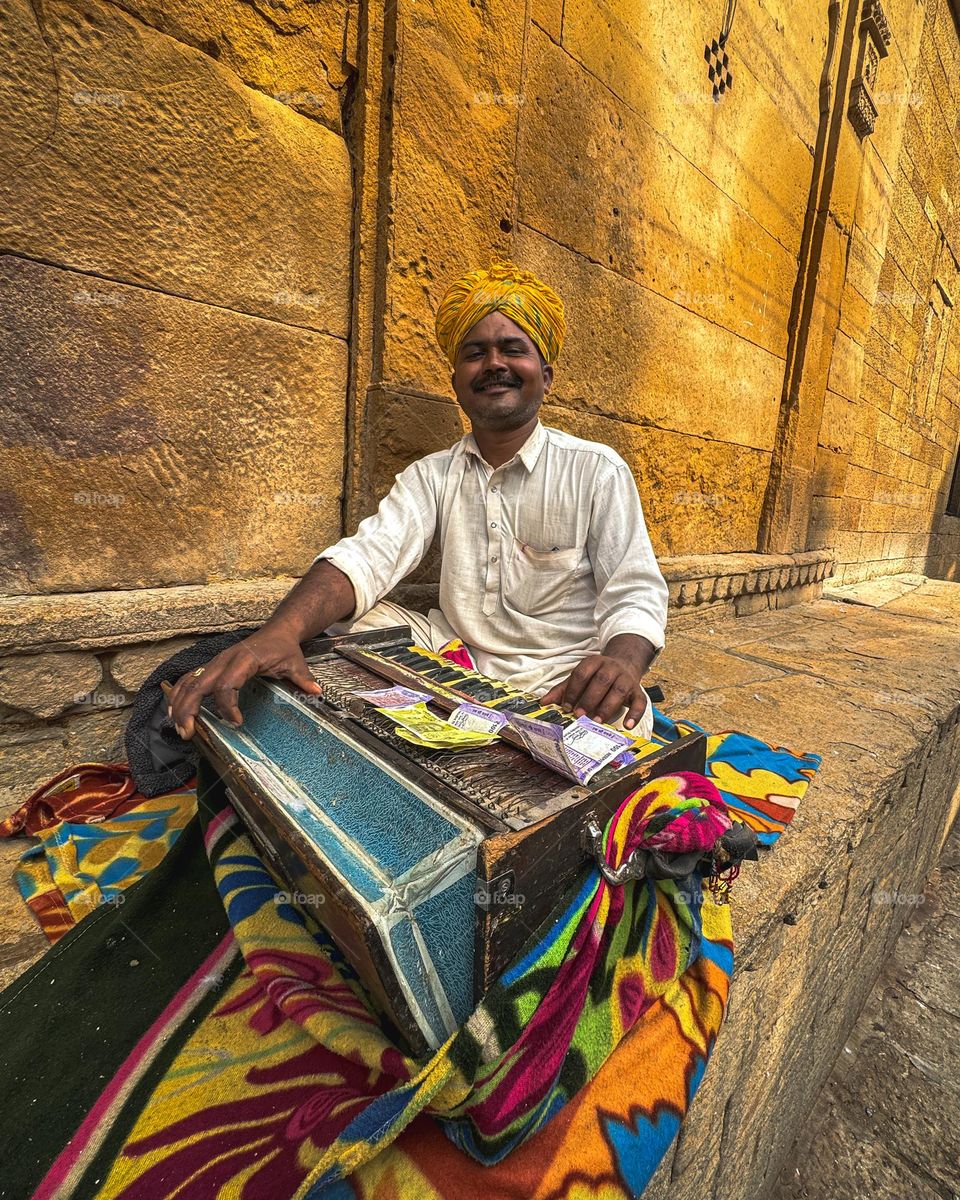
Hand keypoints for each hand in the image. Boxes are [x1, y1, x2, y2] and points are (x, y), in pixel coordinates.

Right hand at [166, 625, 321, 739]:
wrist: (277, 631)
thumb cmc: (283, 648)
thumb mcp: (296, 662)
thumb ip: (302, 678)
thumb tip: (316, 692)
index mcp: (245, 659)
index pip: (228, 684)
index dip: (228, 706)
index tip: (237, 723)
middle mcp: (225, 660)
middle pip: (199, 684)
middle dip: (189, 709)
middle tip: (188, 733)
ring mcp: (215, 662)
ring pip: (189, 682)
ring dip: (180, 704)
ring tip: (179, 728)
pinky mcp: (211, 666)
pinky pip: (189, 679)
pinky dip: (179, 695)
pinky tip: (175, 712)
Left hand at [541, 653, 647, 729]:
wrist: (624, 664)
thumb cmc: (597, 675)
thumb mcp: (580, 677)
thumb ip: (563, 689)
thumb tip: (543, 703)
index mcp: (594, 662)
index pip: (582, 673)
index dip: (573, 690)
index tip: (566, 707)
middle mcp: (611, 668)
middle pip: (601, 681)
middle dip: (589, 699)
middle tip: (579, 716)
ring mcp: (626, 679)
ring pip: (619, 691)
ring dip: (607, 707)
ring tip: (597, 722)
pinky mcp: (638, 690)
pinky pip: (640, 701)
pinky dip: (635, 714)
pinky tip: (627, 726)